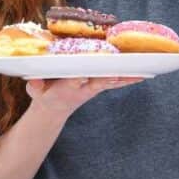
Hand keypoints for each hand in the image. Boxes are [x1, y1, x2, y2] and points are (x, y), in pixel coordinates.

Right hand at [26, 77, 143, 117]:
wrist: (54, 108)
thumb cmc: (44, 95)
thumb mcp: (36, 91)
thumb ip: (35, 85)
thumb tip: (34, 80)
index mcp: (67, 88)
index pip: (76, 80)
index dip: (82, 76)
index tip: (88, 71)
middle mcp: (84, 87)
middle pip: (100, 80)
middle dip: (112, 75)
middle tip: (125, 70)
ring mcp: (93, 87)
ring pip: (112, 80)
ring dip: (127, 76)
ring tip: (144, 71)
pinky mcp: (99, 85)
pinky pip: (116, 81)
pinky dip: (129, 77)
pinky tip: (143, 73)